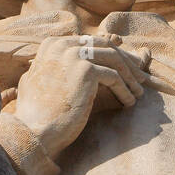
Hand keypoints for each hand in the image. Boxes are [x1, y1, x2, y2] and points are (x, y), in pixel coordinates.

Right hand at [13, 34, 149, 155]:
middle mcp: (62, 44)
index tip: (126, 67)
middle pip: (105, 46)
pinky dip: (125, 90)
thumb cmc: (38, 115)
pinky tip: (129, 102)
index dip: (112, 54)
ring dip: (130, 76)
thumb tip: (76, 65)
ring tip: (139, 91)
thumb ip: (56, 67)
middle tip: (140, 77)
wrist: (34, 131)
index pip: (91, 43)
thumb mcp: (42, 81)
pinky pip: (114, 77)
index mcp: (53, 44)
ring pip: (114, 59)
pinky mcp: (85, 70)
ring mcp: (74, 55)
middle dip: (126, 61)